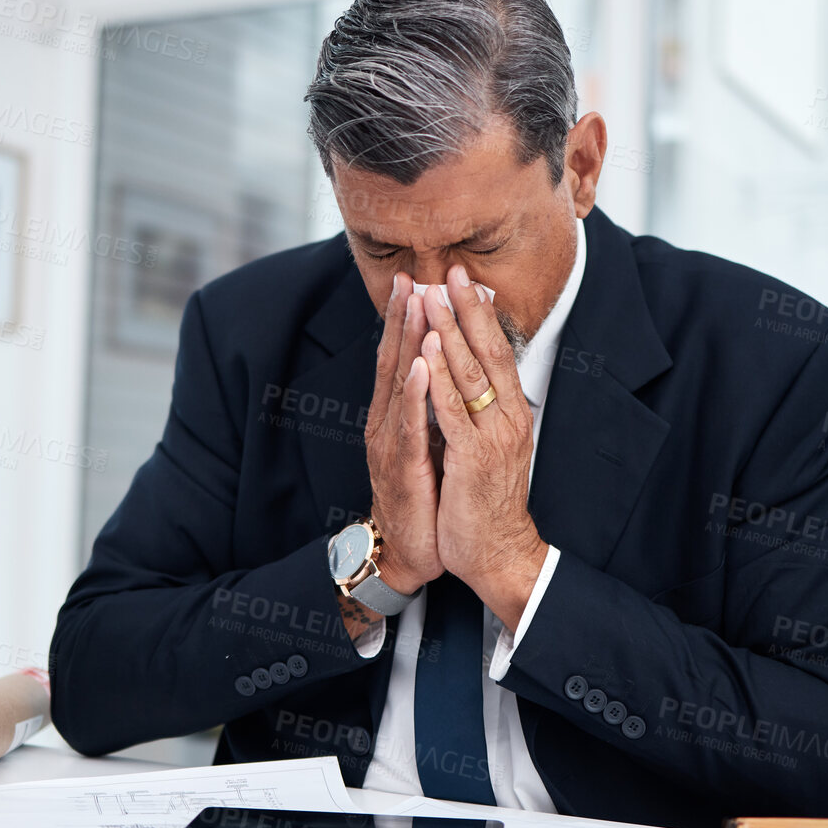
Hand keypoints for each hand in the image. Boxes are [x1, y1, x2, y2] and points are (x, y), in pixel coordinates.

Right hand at [363, 272, 442, 597]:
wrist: (409, 551)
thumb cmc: (420, 497)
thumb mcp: (424, 444)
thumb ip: (427, 408)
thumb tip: (441, 371)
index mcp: (395, 415)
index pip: (400, 359)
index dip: (405, 320)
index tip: (415, 281)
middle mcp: (386, 423)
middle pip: (395, 361)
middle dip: (402, 318)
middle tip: (408, 276)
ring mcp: (391, 444)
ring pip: (399, 386)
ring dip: (407, 343)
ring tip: (416, 305)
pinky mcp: (402, 468)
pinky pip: (410, 426)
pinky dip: (415, 395)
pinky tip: (421, 368)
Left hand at [419, 266, 548, 628]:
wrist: (497, 552)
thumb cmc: (486, 501)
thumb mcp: (487, 447)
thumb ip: (481, 412)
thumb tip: (471, 377)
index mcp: (510, 413)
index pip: (497, 353)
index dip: (481, 315)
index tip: (465, 279)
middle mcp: (507, 419)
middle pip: (488, 353)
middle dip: (468, 310)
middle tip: (452, 270)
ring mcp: (491, 438)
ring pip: (469, 375)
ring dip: (449, 333)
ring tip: (434, 297)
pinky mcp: (472, 459)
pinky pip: (451, 411)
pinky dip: (438, 379)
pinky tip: (427, 353)